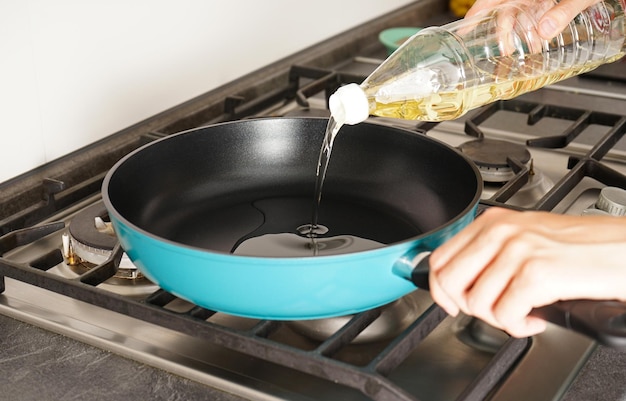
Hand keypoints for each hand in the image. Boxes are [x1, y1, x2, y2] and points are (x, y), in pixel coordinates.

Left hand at [428, 207, 625, 336]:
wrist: (623, 249)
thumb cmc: (581, 247)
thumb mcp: (525, 238)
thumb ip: (490, 253)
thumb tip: (460, 281)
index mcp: (493, 222)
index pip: (441, 258)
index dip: (439, 288)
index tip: (451, 302)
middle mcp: (501, 232)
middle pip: (449, 281)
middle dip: (467, 306)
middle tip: (492, 310)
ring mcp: (517, 252)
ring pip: (477, 303)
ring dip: (500, 319)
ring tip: (523, 312)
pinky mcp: (536, 275)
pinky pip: (505, 316)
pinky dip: (520, 327)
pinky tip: (537, 317)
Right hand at [465, 0, 601, 38]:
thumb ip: (563, 11)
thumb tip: (544, 31)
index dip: (476, 12)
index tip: (464, 28)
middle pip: (504, 12)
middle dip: (501, 33)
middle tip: (503, 51)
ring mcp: (536, 0)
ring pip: (518, 18)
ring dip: (518, 36)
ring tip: (519, 52)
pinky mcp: (547, 6)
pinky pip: (533, 20)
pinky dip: (532, 34)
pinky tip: (536, 46)